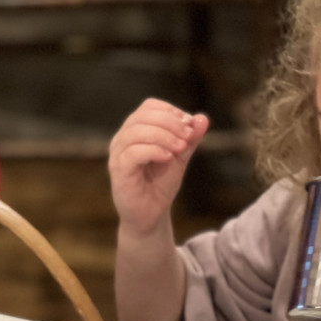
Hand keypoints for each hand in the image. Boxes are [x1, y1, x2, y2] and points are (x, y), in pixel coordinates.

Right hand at [108, 98, 208, 235]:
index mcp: (136, 129)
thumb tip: (202, 118)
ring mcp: (118, 153)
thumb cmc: (161, 183)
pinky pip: (132, 152)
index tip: (190, 127)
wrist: (152, 214)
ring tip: (181, 148)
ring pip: (136, 131)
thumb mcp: (181, 157)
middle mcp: (123, 137)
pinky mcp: (118, 170)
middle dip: (170, 123)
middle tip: (189, 137)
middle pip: (143, 115)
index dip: (172, 112)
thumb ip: (191, 138)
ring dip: (164, 136)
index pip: (150, 106)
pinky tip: (168, 158)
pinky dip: (153, 150)